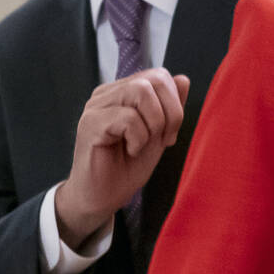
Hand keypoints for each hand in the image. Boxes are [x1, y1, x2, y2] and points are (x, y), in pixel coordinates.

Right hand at [57, 69, 191, 242]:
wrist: (102, 197)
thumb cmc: (126, 168)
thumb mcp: (158, 135)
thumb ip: (170, 108)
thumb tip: (183, 79)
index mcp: (123, 93)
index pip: (159, 76)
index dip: (174, 104)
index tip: (169, 134)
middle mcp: (107, 94)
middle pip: (154, 79)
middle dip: (170, 113)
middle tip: (161, 140)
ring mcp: (96, 106)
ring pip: (141, 92)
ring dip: (154, 123)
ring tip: (142, 144)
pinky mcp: (90, 123)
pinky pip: (128, 117)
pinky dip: (138, 138)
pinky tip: (130, 151)